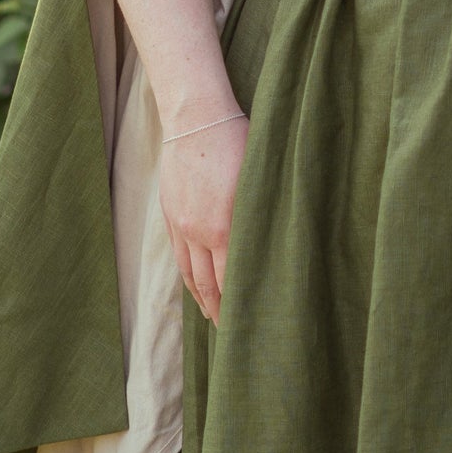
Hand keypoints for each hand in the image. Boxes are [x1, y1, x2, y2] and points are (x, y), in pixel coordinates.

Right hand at [158, 112, 247, 322]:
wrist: (196, 119)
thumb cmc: (237, 142)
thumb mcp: (260, 179)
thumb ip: (265, 215)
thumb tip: (281, 243)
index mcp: (224, 227)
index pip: (231, 279)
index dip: (239, 304)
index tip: (250, 323)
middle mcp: (198, 231)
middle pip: (208, 284)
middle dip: (220, 310)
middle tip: (231, 333)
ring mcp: (181, 224)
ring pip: (189, 273)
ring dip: (201, 298)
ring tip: (212, 317)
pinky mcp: (171, 214)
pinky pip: (178, 255)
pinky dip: (186, 276)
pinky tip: (194, 284)